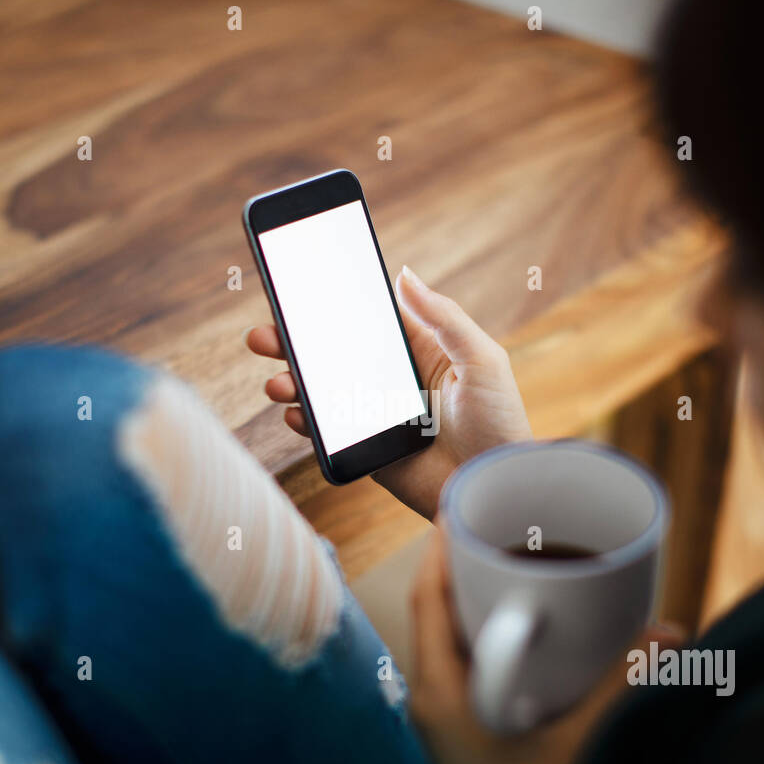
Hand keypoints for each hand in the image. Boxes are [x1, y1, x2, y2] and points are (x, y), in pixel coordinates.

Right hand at [245, 266, 531, 519]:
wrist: (493, 490)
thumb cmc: (500, 422)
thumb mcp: (482, 359)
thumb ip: (444, 317)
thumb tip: (404, 273)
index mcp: (420, 348)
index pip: (368, 318)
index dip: (333, 306)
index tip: (297, 292)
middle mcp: (393, 377)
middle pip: (334, 352)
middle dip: (295, 343)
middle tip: (264, 336)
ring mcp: (377, 413)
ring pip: (323, 391)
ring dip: (293, 383)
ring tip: (278, 382)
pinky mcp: (368, 448)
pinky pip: (328, 432)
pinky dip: (305, 423)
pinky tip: (295, 414)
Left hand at [408, 529, 684, 763]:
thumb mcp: (577, 744)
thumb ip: (621, 685)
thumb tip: (668, 634)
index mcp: (439, 691)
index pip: (426, 599)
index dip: (437, 548)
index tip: (458, 506)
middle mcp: (432, 700)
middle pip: (437, 614)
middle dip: (464, 568)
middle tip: (501, 531)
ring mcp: (445, 721)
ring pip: (452, 644)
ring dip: (478, 606)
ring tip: (515, 570)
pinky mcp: (464, 738)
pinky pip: (469, 673)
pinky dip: (492, 643)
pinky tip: (529, 639)